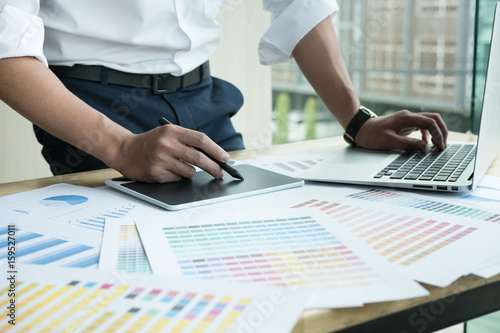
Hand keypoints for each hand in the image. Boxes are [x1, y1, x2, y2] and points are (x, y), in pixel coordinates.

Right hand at [115, 125, 229, 182]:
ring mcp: (160, 159)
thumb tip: (212, 155)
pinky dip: (176, 176)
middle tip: (220, 173)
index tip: (225, 158)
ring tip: (177, 165)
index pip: (200, 139)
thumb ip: (186, 141)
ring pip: (189, 172)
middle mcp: (166, 144)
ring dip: (189, 172)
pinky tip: (165, 170)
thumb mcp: (167, 134)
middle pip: (199, 159)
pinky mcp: (156, 173)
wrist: (124, 150)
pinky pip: (176, 179)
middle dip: (213, 168)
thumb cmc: (150, 142)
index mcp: (172, 131)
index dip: (215, 149)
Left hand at [355, 110, 447, 150]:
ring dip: (436, 133)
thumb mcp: (389, 142)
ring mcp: (407, 120)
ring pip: (429, 122)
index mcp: (406, 118)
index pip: (429, 122)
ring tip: (438, 146)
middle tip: (443, 146)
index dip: (438, 134)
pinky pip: (421, 127)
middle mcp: (409, 116)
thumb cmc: (371, 135)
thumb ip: (408, 144)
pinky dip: (427, 134)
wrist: (360, 129)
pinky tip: (426, 143)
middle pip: (433, 119)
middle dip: (442, 131)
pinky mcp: (405, 125)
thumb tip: (425, 147)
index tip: (440, 146)